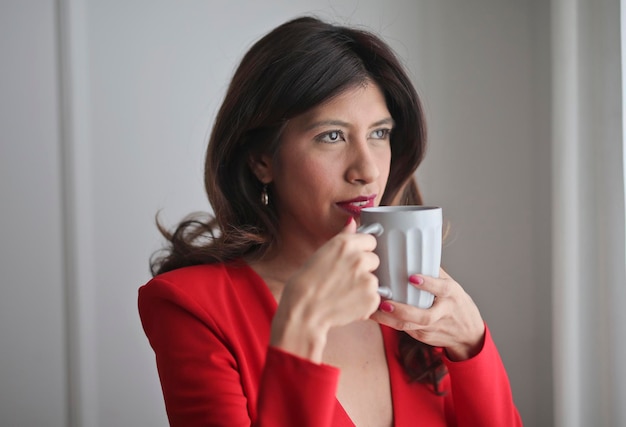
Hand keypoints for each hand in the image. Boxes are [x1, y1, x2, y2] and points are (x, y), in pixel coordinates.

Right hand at [270, 218, 380, 361]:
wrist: (303, 311)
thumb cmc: (306, 283)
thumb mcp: (321, 253)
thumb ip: (342, 237)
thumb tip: (352, 222)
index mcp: (346, 243)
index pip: (370, 240)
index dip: (361, 250)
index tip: (351, 259)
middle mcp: (359, 258)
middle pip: (374, 259)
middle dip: (364, 268)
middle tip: (344, 278)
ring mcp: (368, 279)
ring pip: (374, 279)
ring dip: (364, 286)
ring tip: (343, 293)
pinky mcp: (372, 298)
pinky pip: (375, 298)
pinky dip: (365, 303)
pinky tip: (347, 304)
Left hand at [370, 268, 484, 360]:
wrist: (468, 335)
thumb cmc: (456, 304)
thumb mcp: (452, 286)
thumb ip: (434, 273)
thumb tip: (415, 253)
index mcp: (451, 295)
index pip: (442, 289)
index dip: (428, 284)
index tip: (412, 278)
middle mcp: (443, 312)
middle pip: (425, 316)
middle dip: (403, 310)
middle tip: (386, 303)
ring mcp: (433, 327)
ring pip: (411, 326)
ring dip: (391, 319)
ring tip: (375, 310)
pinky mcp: (424, 336)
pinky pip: (405, 330)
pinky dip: (390, 323)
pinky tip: (376, 315)